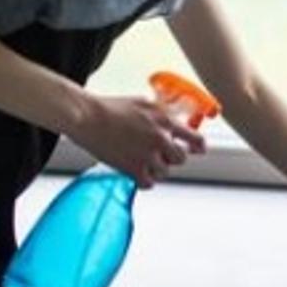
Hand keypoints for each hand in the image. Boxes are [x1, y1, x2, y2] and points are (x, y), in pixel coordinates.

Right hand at [67, 94, 206, 188]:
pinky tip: (136, 171)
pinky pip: (149, 183)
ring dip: (156, 168)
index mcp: (165, 120)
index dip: (197, 146)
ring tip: (142, 160)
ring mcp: (147, 155)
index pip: (194, 138)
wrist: (88, 117)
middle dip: (171, 157)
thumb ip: (162, 112)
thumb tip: (175, 117)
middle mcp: (160, 138)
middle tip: (160, 154)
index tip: (198, 150)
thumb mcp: (143, 103)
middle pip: (181, 158)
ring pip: (165, 172)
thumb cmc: (110, 108)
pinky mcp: (133, 169)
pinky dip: (144, 180)